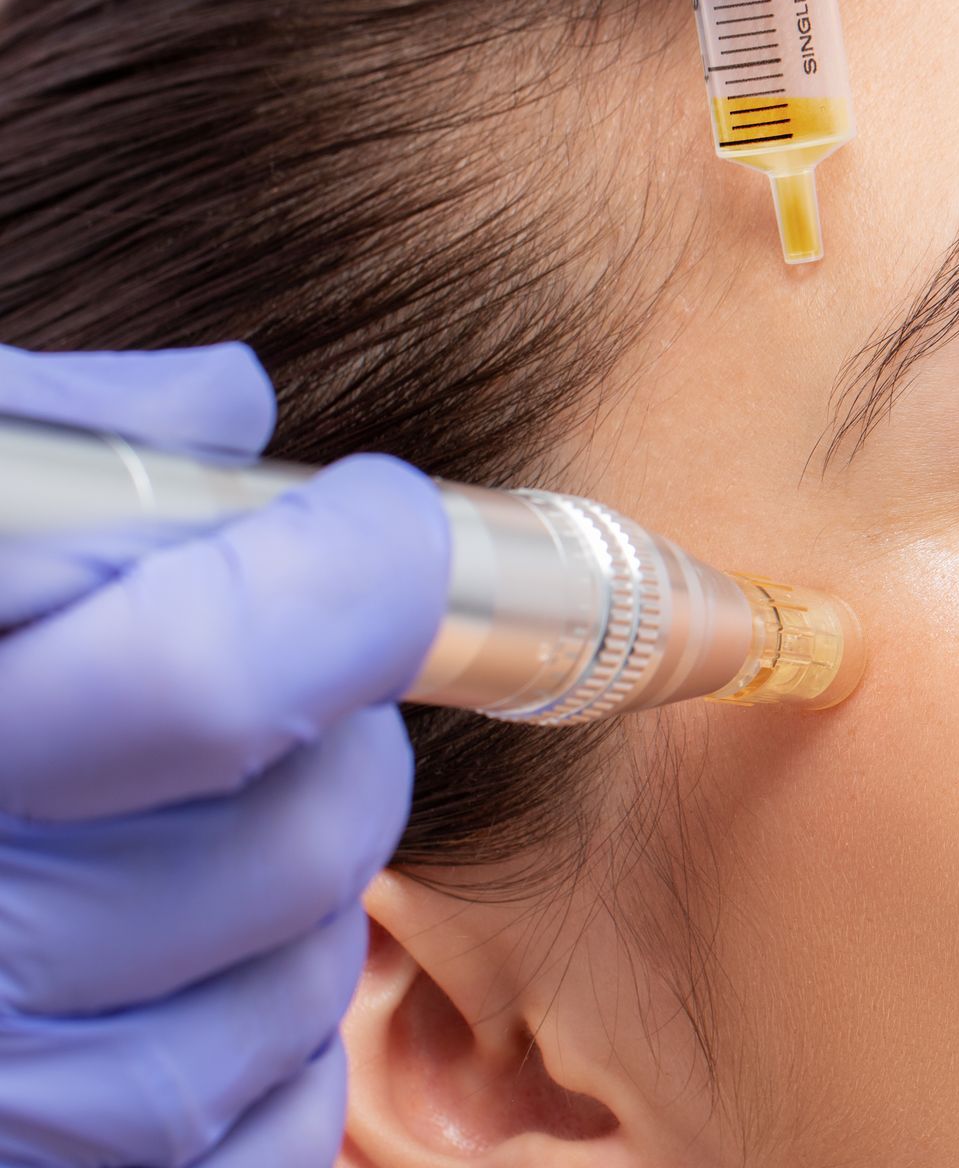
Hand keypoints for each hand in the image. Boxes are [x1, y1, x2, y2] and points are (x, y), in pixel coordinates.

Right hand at [0, 345, 449, 1166]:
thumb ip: (36, 446)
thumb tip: (222, 407)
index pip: (205, 675)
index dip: (350, 582)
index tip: (379, 522)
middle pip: (287, 848)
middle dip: (345, 739)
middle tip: (303, 681)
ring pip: (286, 1001)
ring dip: (311, 897)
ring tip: (219, 824)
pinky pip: (255, 1145)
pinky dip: (278, 1056)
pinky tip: (202, 968)